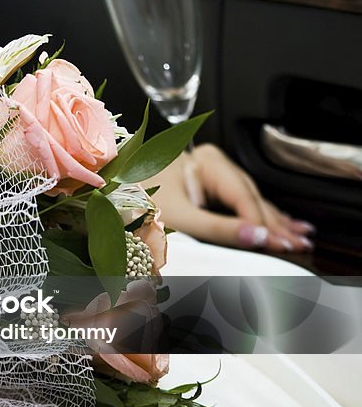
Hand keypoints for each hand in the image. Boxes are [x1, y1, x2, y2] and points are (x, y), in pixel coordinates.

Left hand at [145, 144, 313, 252]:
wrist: (107, 187)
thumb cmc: (132, 195)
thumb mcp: (178, 216)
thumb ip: (217, 228)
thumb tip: (258, 236)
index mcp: (207, 162)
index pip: (243, 197)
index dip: (263, 223)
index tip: (280, 244)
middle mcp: (211, 163)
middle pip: (250, 198)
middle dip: (274, 223)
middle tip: (298, 245)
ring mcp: (209, 173)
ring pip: (247, 200)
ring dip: (272, 221)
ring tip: (298, 237)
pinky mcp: (204, 185)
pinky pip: (238, 202)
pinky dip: (257, 216)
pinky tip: (277, 223)